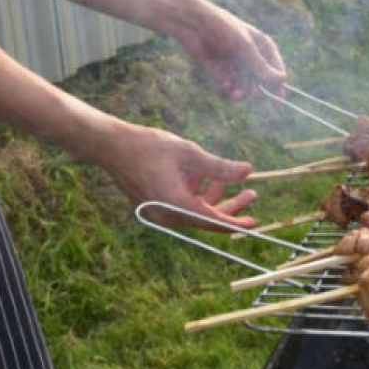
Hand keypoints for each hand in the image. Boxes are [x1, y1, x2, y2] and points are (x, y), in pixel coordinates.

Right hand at [102, 124, 258, 229]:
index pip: (213, 221)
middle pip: (206, 219)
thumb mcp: (190, 153)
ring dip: (213, 198)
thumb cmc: (150, 147)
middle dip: (229, 207)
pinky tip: (206, 177)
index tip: (255, 221)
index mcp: (177, 205)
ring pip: (196, 212)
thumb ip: (219, 167)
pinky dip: (197, 195)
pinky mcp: (155, 207)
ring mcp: (160, 213)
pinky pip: (183, 206)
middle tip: (251, 194)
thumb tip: (247, 171)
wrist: (113, 147)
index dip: (236, 222)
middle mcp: (168, 215)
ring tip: (231, 180)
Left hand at [179, 5, 285, 102]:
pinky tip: (224, 87)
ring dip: (243, 94)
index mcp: (264, 47)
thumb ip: (261, 66)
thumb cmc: (224, 29)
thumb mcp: (245, 47)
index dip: (279, 86)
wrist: (195, 26)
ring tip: (235, 95)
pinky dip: (229, 92)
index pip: (277, 70)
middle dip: (259, 91)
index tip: (278, 100)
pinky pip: (232, 90)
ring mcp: (238, 68)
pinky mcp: (223, 75)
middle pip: (263, 83)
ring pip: (247, 89)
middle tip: (255, 94)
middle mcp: (252, 59)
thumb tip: (282, 79)